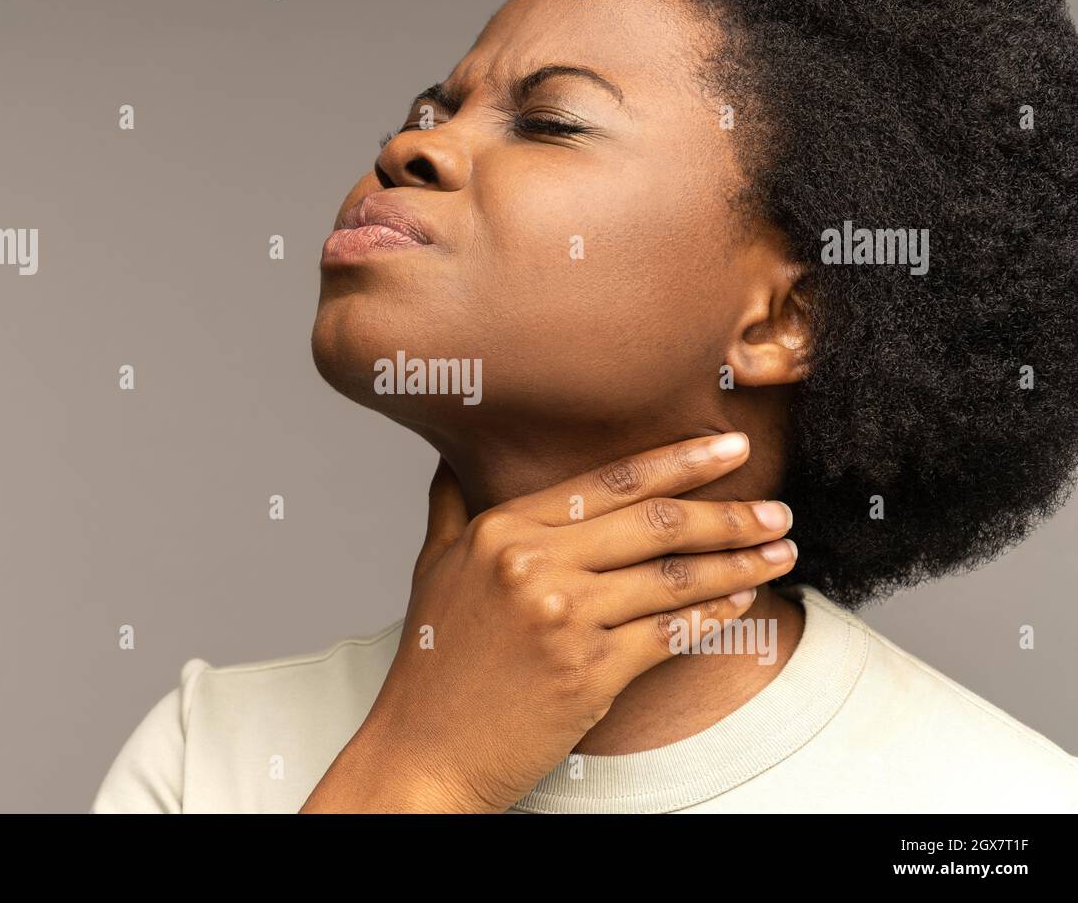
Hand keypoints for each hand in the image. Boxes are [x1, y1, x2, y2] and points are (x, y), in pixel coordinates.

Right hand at [299, 432, 794, 812]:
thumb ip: (454, 505)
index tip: (731, 449)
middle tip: (777, 510)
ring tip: (779, 552)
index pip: (609, 482)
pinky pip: (671, 633)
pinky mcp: (588, 673)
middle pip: (655, 524)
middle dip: (729, 514)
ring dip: (739, 564)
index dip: (680, 461)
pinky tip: (742, 602)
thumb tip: (458, 457)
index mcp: (500, 529)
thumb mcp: (433, 568)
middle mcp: (531, 564)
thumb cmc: (432, 664)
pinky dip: (715, 616)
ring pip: (674, 578)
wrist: (423, 753)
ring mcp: (562, 619)